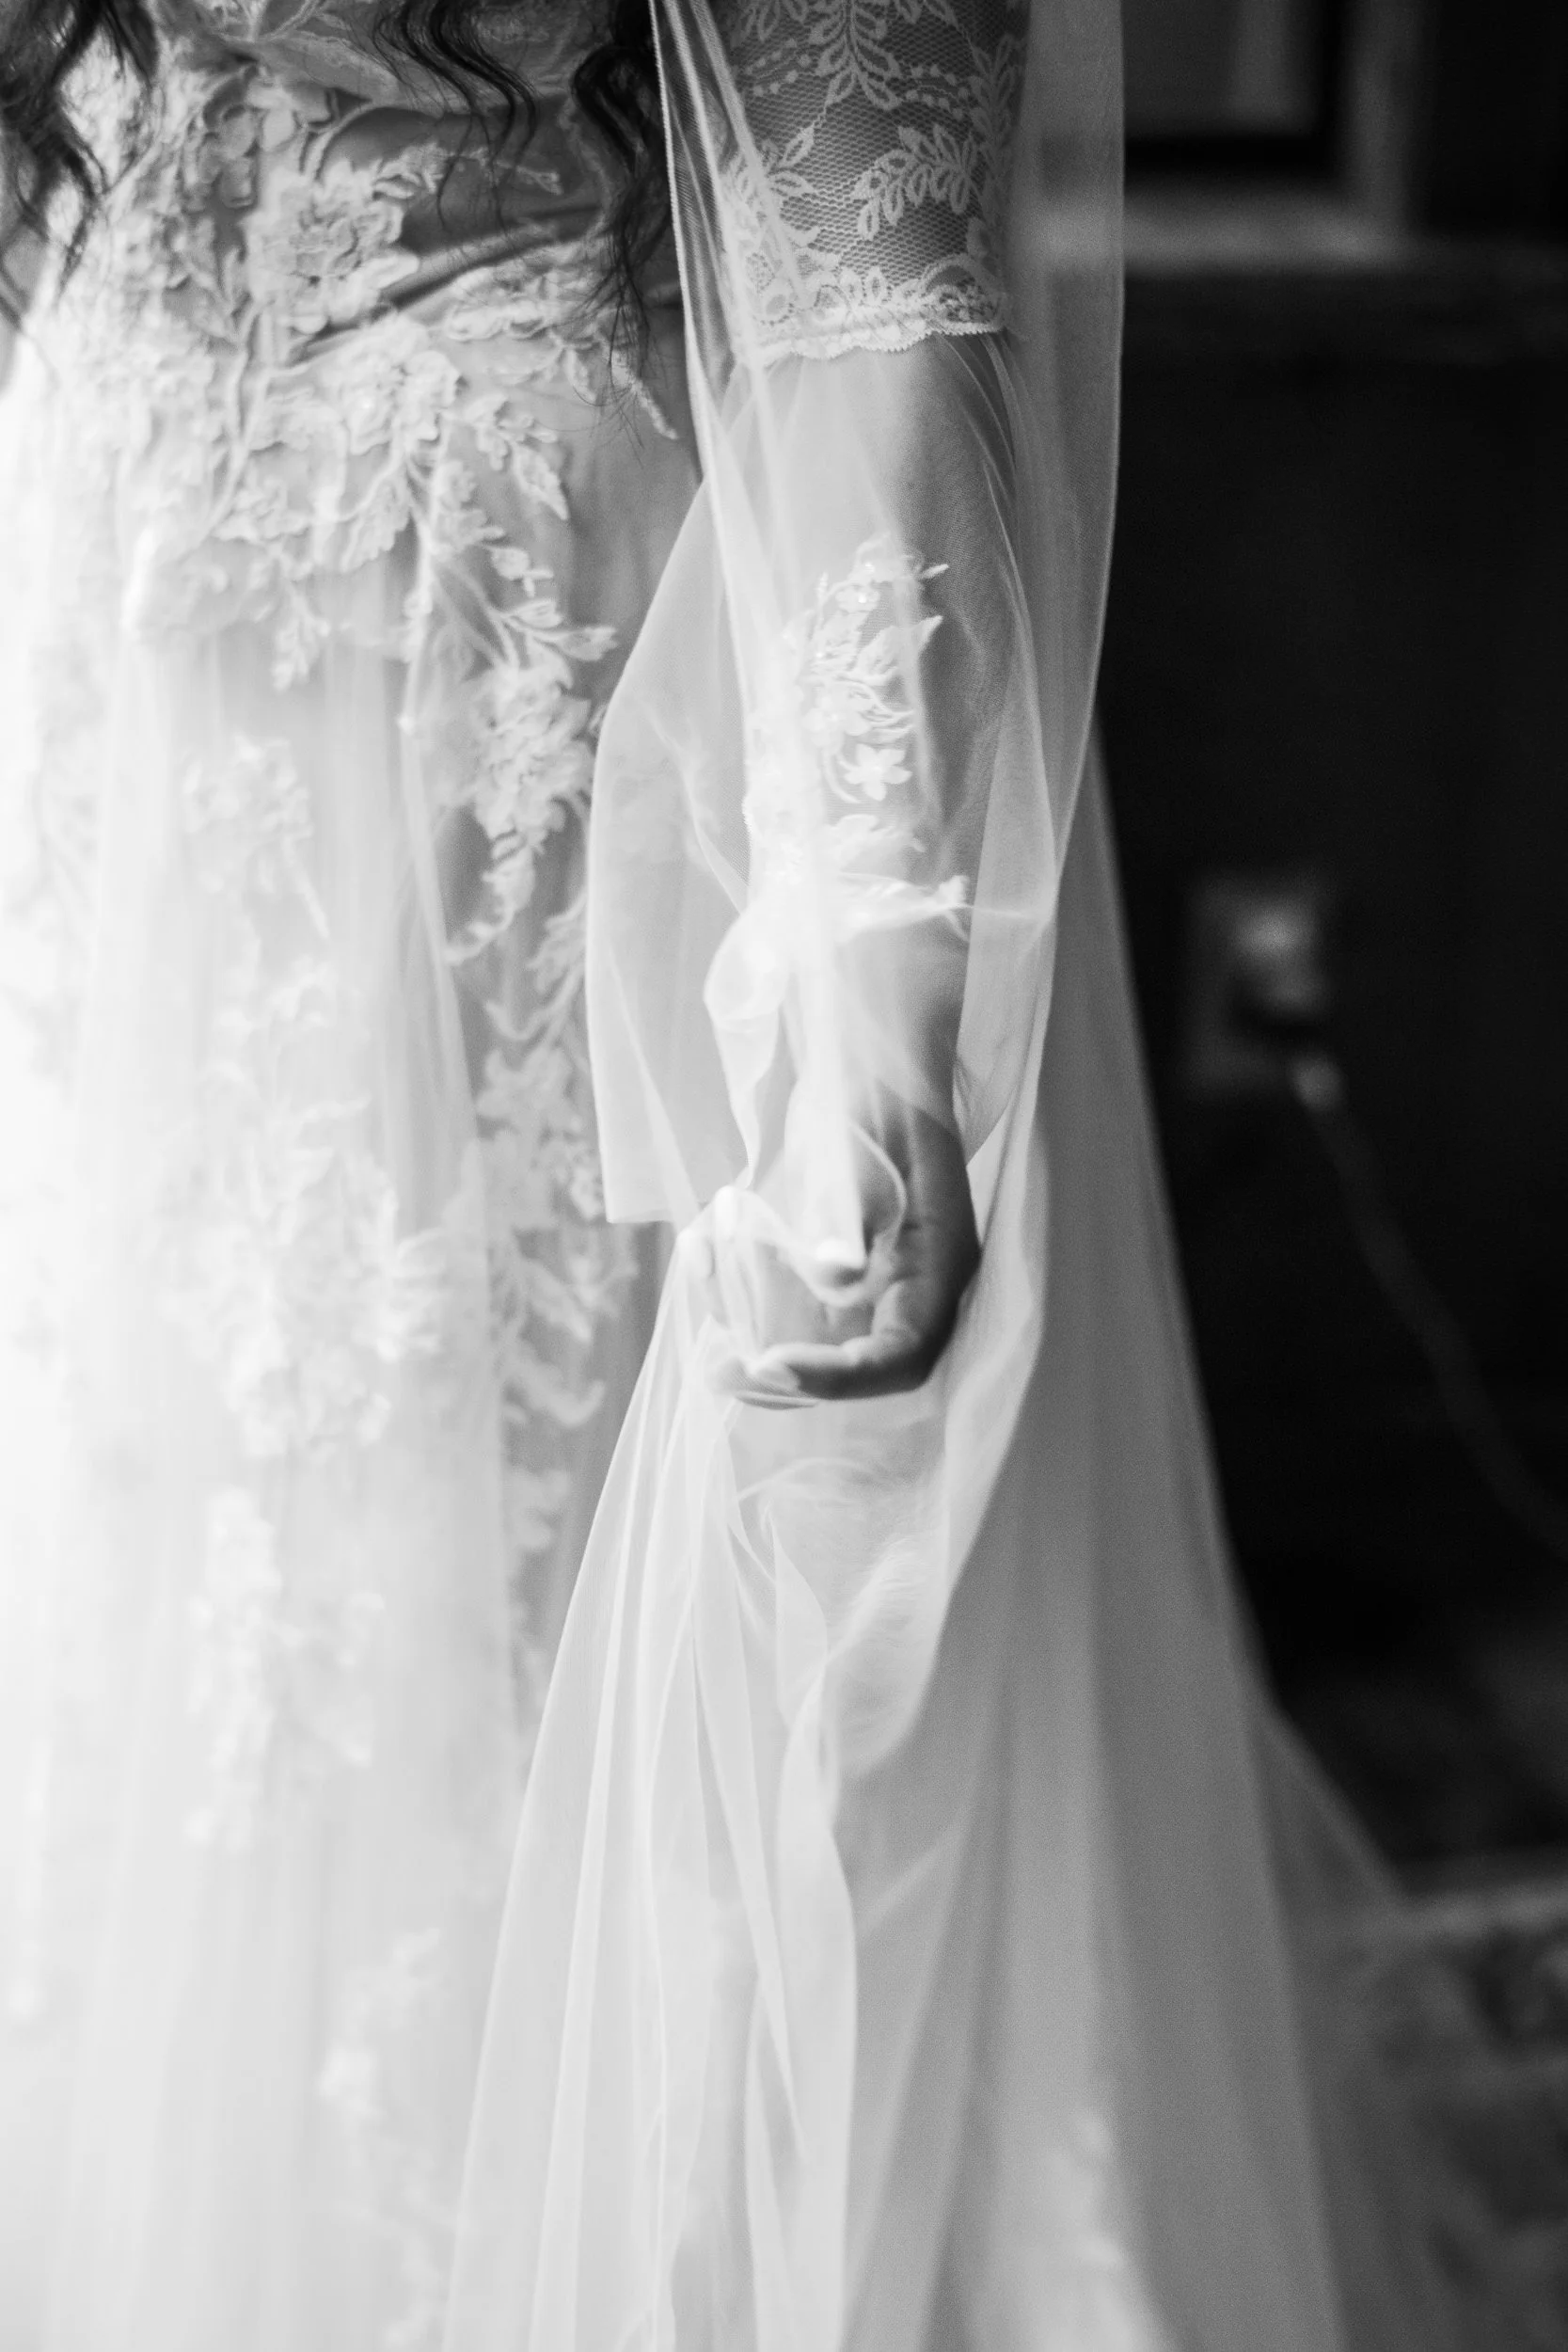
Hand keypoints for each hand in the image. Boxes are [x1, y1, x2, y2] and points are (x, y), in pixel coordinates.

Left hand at [709, 1103, 980, 1407]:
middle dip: (782, 1376)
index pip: (900, 1354)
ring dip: (748, 1325)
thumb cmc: (878, 1096)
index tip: (770, 1364)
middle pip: (854, 1367)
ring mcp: (868, 1284)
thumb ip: (853, 1212)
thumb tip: (839, 1275)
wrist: (868, 1062)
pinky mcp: (828, 1271)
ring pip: (809, 1341)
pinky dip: (736, 1286)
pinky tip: (699, 1244)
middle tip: (721, 1371)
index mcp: (938, 1268)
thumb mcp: (865, 1146)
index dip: (838, 1376)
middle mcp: (908, 1290)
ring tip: (701, 1281)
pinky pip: (782, 1304)